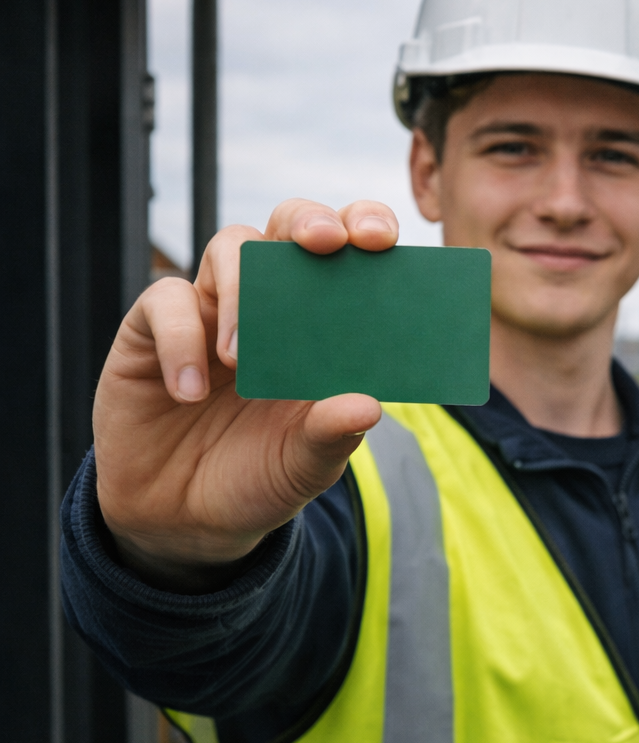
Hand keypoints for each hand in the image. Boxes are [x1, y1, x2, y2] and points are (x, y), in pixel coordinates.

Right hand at [94, 199, 397, 592]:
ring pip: (230, 246)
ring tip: (240, 360)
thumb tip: (368, 405)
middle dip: (310, 221)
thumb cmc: (260, 477)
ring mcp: (212, 310)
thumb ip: (333, 435)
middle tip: (325, 244)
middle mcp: (271, 304)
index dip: (365, 227)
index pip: (349, 254)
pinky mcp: (154, 329)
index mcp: (324, 324)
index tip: (381, 240)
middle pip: (289, 225)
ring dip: (243, 291)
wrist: (185, 521)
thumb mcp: (306, 467)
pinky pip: (165, 300)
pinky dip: (181, 338)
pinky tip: (190, 392)